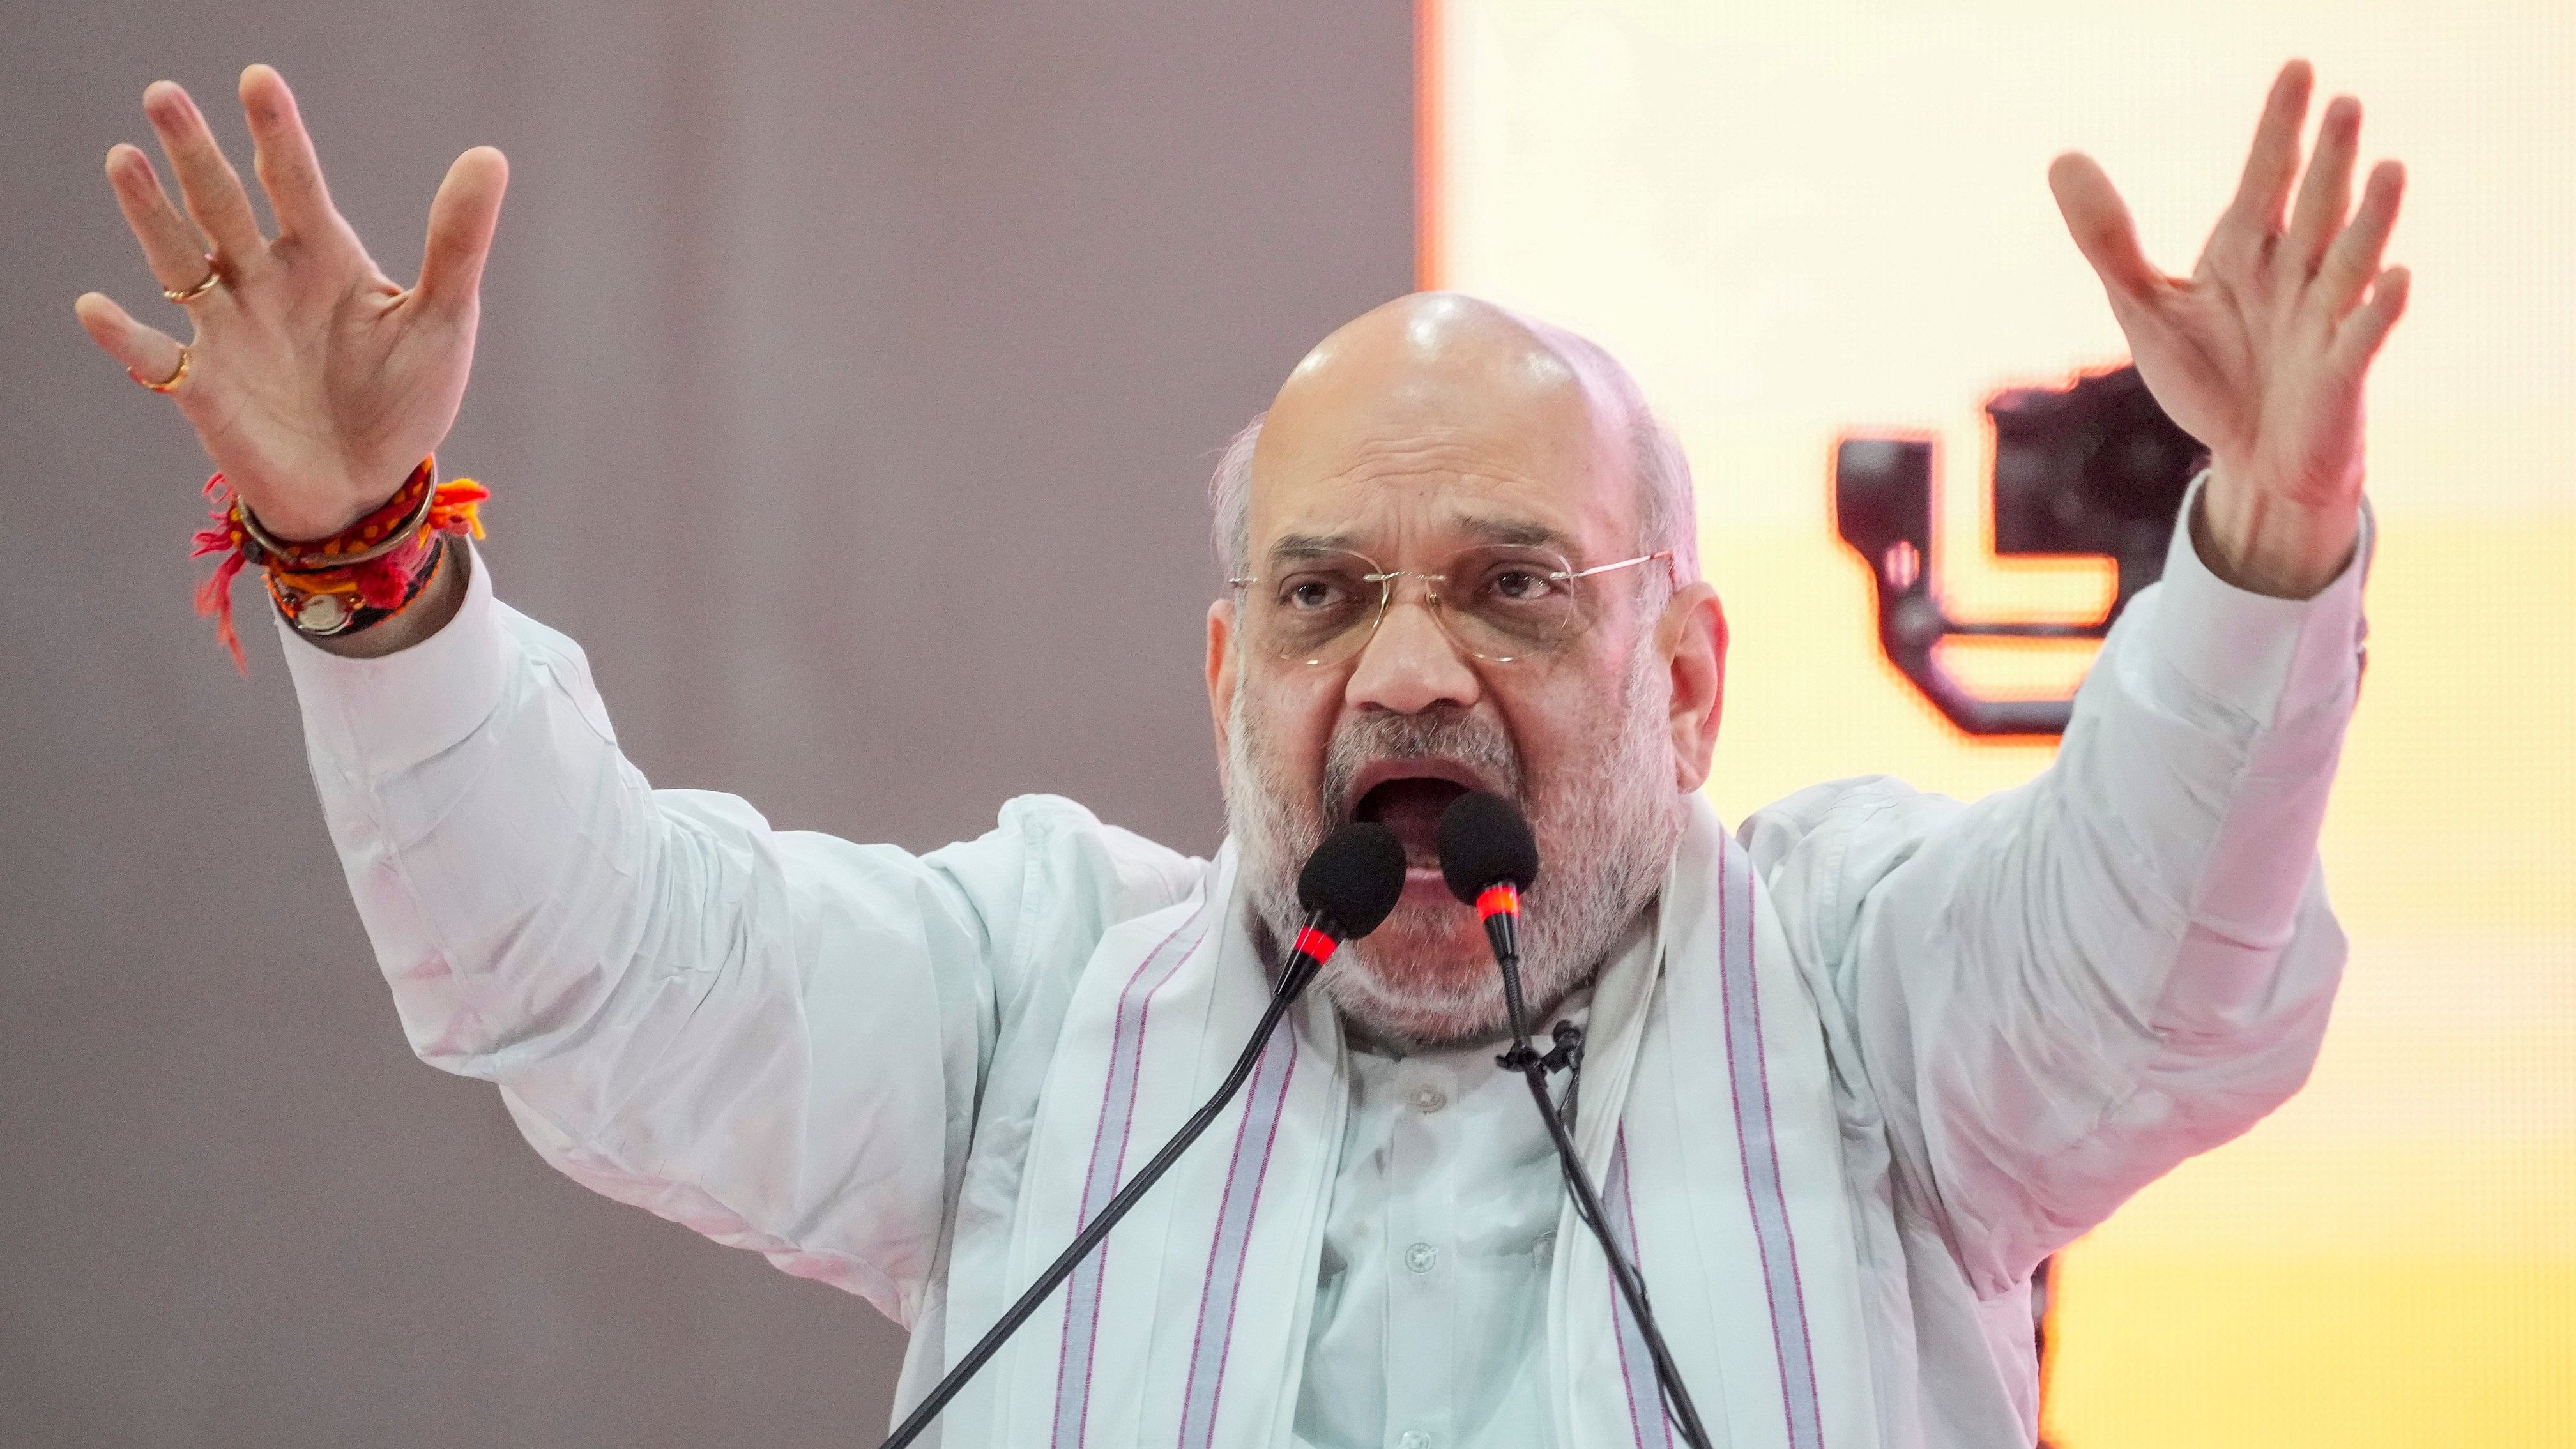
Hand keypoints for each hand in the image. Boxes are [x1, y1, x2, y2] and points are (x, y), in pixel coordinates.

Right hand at [74, 65, 506, 539]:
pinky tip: (97, 307)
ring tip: (125, 158)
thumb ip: (457, 242)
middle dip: (196, 154)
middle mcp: (265, 281)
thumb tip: (489, 157)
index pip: (296, 182)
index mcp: (324, 257)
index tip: (259, 79)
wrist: (369, 487)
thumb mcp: (443, 318)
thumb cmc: (404, 399)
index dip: (277, 134)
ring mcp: (229, 330)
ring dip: (149, 215)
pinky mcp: (203, 388)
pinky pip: (157, 358)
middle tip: (166, 95)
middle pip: (224, 206)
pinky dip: (126, 336)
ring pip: (179, 261)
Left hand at [2050, 60, 2408, 597]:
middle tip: (2344, 102)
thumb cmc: (2207, 376)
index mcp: (2245, 253)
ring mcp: (2322, 322)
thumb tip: (2062, 156)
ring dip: (2370, 219)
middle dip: (2328, 159)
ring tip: (2389, 167)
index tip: (2298, 67)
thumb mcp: (2143, 306)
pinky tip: (2394, 278)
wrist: (2250, 460)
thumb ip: (2108, 238)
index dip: (2279, 128)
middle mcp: (2293, 276)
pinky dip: (2376, 312)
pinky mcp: (2337, 375)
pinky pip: (2361, 339)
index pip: (2265, 179)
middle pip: (2314, 207)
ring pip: (2350, 261)